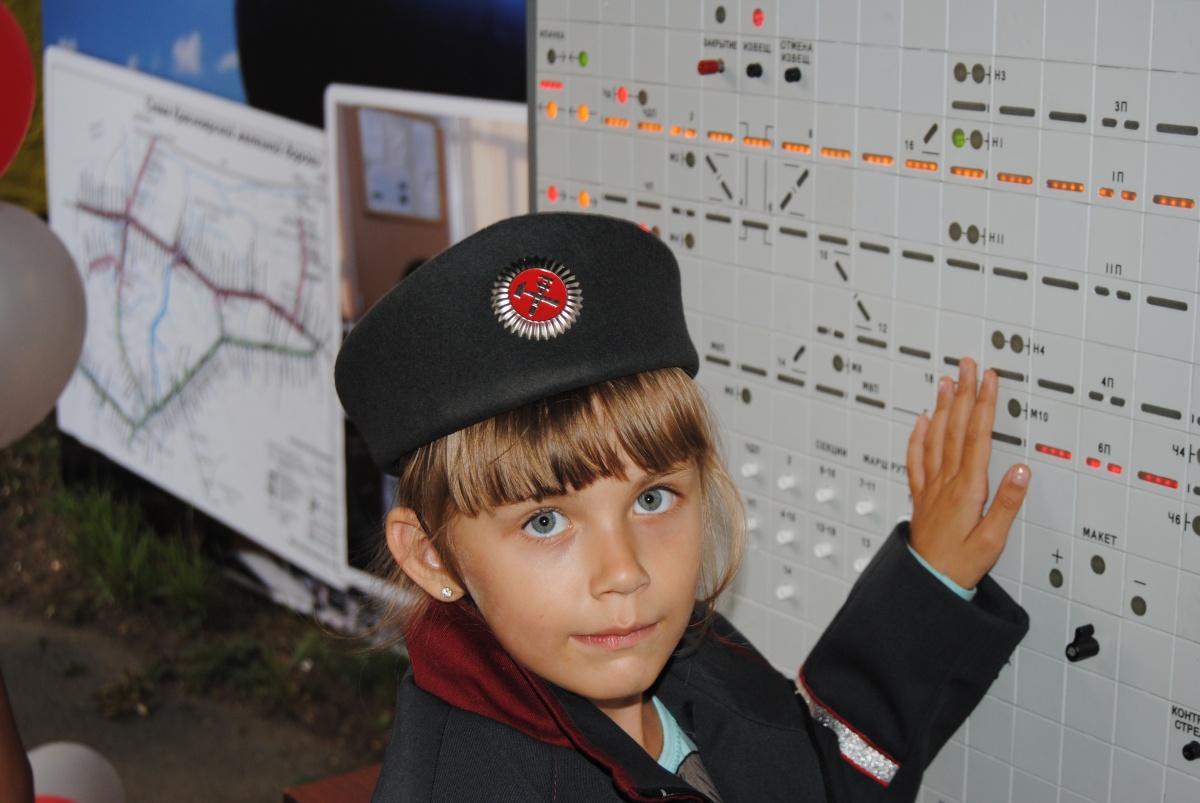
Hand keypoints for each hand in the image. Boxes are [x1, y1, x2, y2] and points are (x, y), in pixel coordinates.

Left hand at [906, 358, 1030, 589]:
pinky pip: (916, 459)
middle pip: (956, 428)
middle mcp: (947, 482)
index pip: (978, 436)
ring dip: (942, 407)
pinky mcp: (921, 496)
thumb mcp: (993, 540)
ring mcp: (931, 487)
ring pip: (936, 437)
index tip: (989, 379)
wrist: (926, 582)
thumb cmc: (960, 565)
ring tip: (946, 381)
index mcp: (968, 489)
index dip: (984, 404)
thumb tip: (1022, 471)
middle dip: (963, 393)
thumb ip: (1008, 504)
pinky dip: (918, 436)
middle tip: (967, 365)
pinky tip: (920, 420)